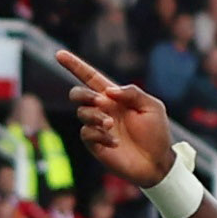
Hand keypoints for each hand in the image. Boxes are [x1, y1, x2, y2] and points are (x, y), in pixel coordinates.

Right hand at [57, 51, 176, 188]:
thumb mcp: (152, 106)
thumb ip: (132, 93)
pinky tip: (115, 142)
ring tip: (111, 125)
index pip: (90, 77)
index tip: (59, 54)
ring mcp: (97, 127)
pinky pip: (86, 133)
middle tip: (100, 102)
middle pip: (78, 94)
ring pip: (81, 113)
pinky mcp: (95, 144)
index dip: (74, 65)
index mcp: (114, 97)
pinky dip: (100, 135)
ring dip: (95, 116)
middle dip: (83, 95)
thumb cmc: (156, 133)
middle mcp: (103, 110)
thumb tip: (108, 91)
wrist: (157, 163)